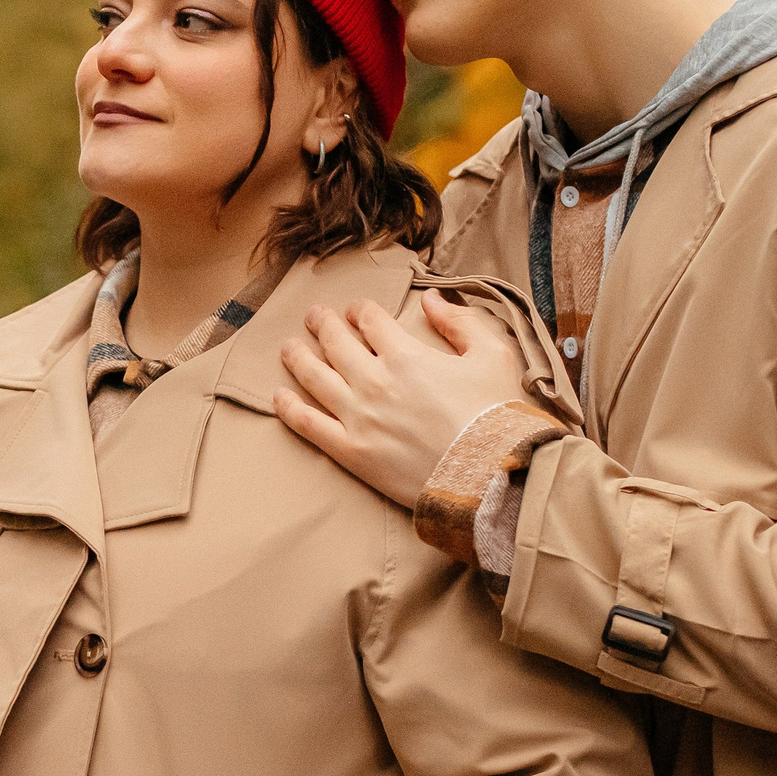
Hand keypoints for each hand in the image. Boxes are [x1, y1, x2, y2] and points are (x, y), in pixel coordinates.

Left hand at [273, 292, 527, 507]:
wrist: (489, 476)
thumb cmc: (497, 415)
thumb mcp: (493, 356)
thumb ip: (461, 323)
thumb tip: (432, 299)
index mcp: (406, 355)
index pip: (371, 321)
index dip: (361, 310)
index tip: (357, 310)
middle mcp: (374, 381)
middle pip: (337, 343)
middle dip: (324, 324)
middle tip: (314, 315)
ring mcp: (357, 417)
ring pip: (315, 377)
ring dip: (298, 357)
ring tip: (288, 346)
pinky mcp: (350, 451)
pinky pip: (308, 425)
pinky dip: (289, 408)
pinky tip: (279, 396)